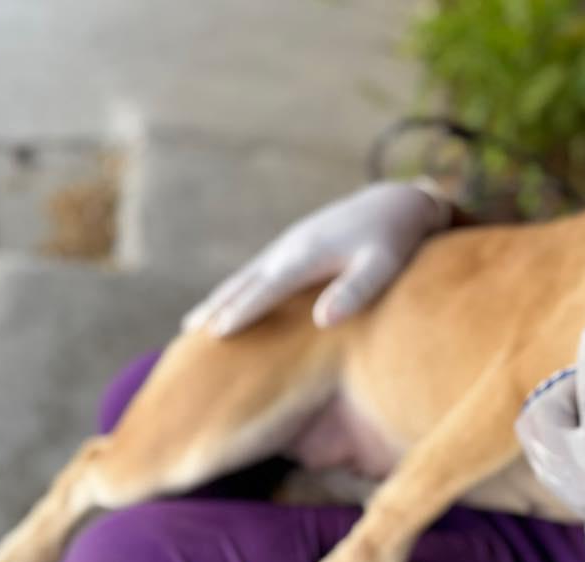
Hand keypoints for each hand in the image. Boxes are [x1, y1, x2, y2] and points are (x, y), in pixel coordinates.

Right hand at [183, 180, 449, 334]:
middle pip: (245, 281)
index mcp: (307, 256)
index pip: (267, 289)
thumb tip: (322, 320)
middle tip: (189, 334)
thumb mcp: (382, 266)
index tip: (216, 335)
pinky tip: (230, 302)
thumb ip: (355, 291)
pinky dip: (237, 288)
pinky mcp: (295, 245)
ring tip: (194, 324)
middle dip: (217, 306)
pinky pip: (258, 271)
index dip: (242, 312)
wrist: (396, 203)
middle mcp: (290, 248)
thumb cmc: (393, 240)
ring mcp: (289, 244)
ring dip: (219, 297)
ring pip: (246, 275)